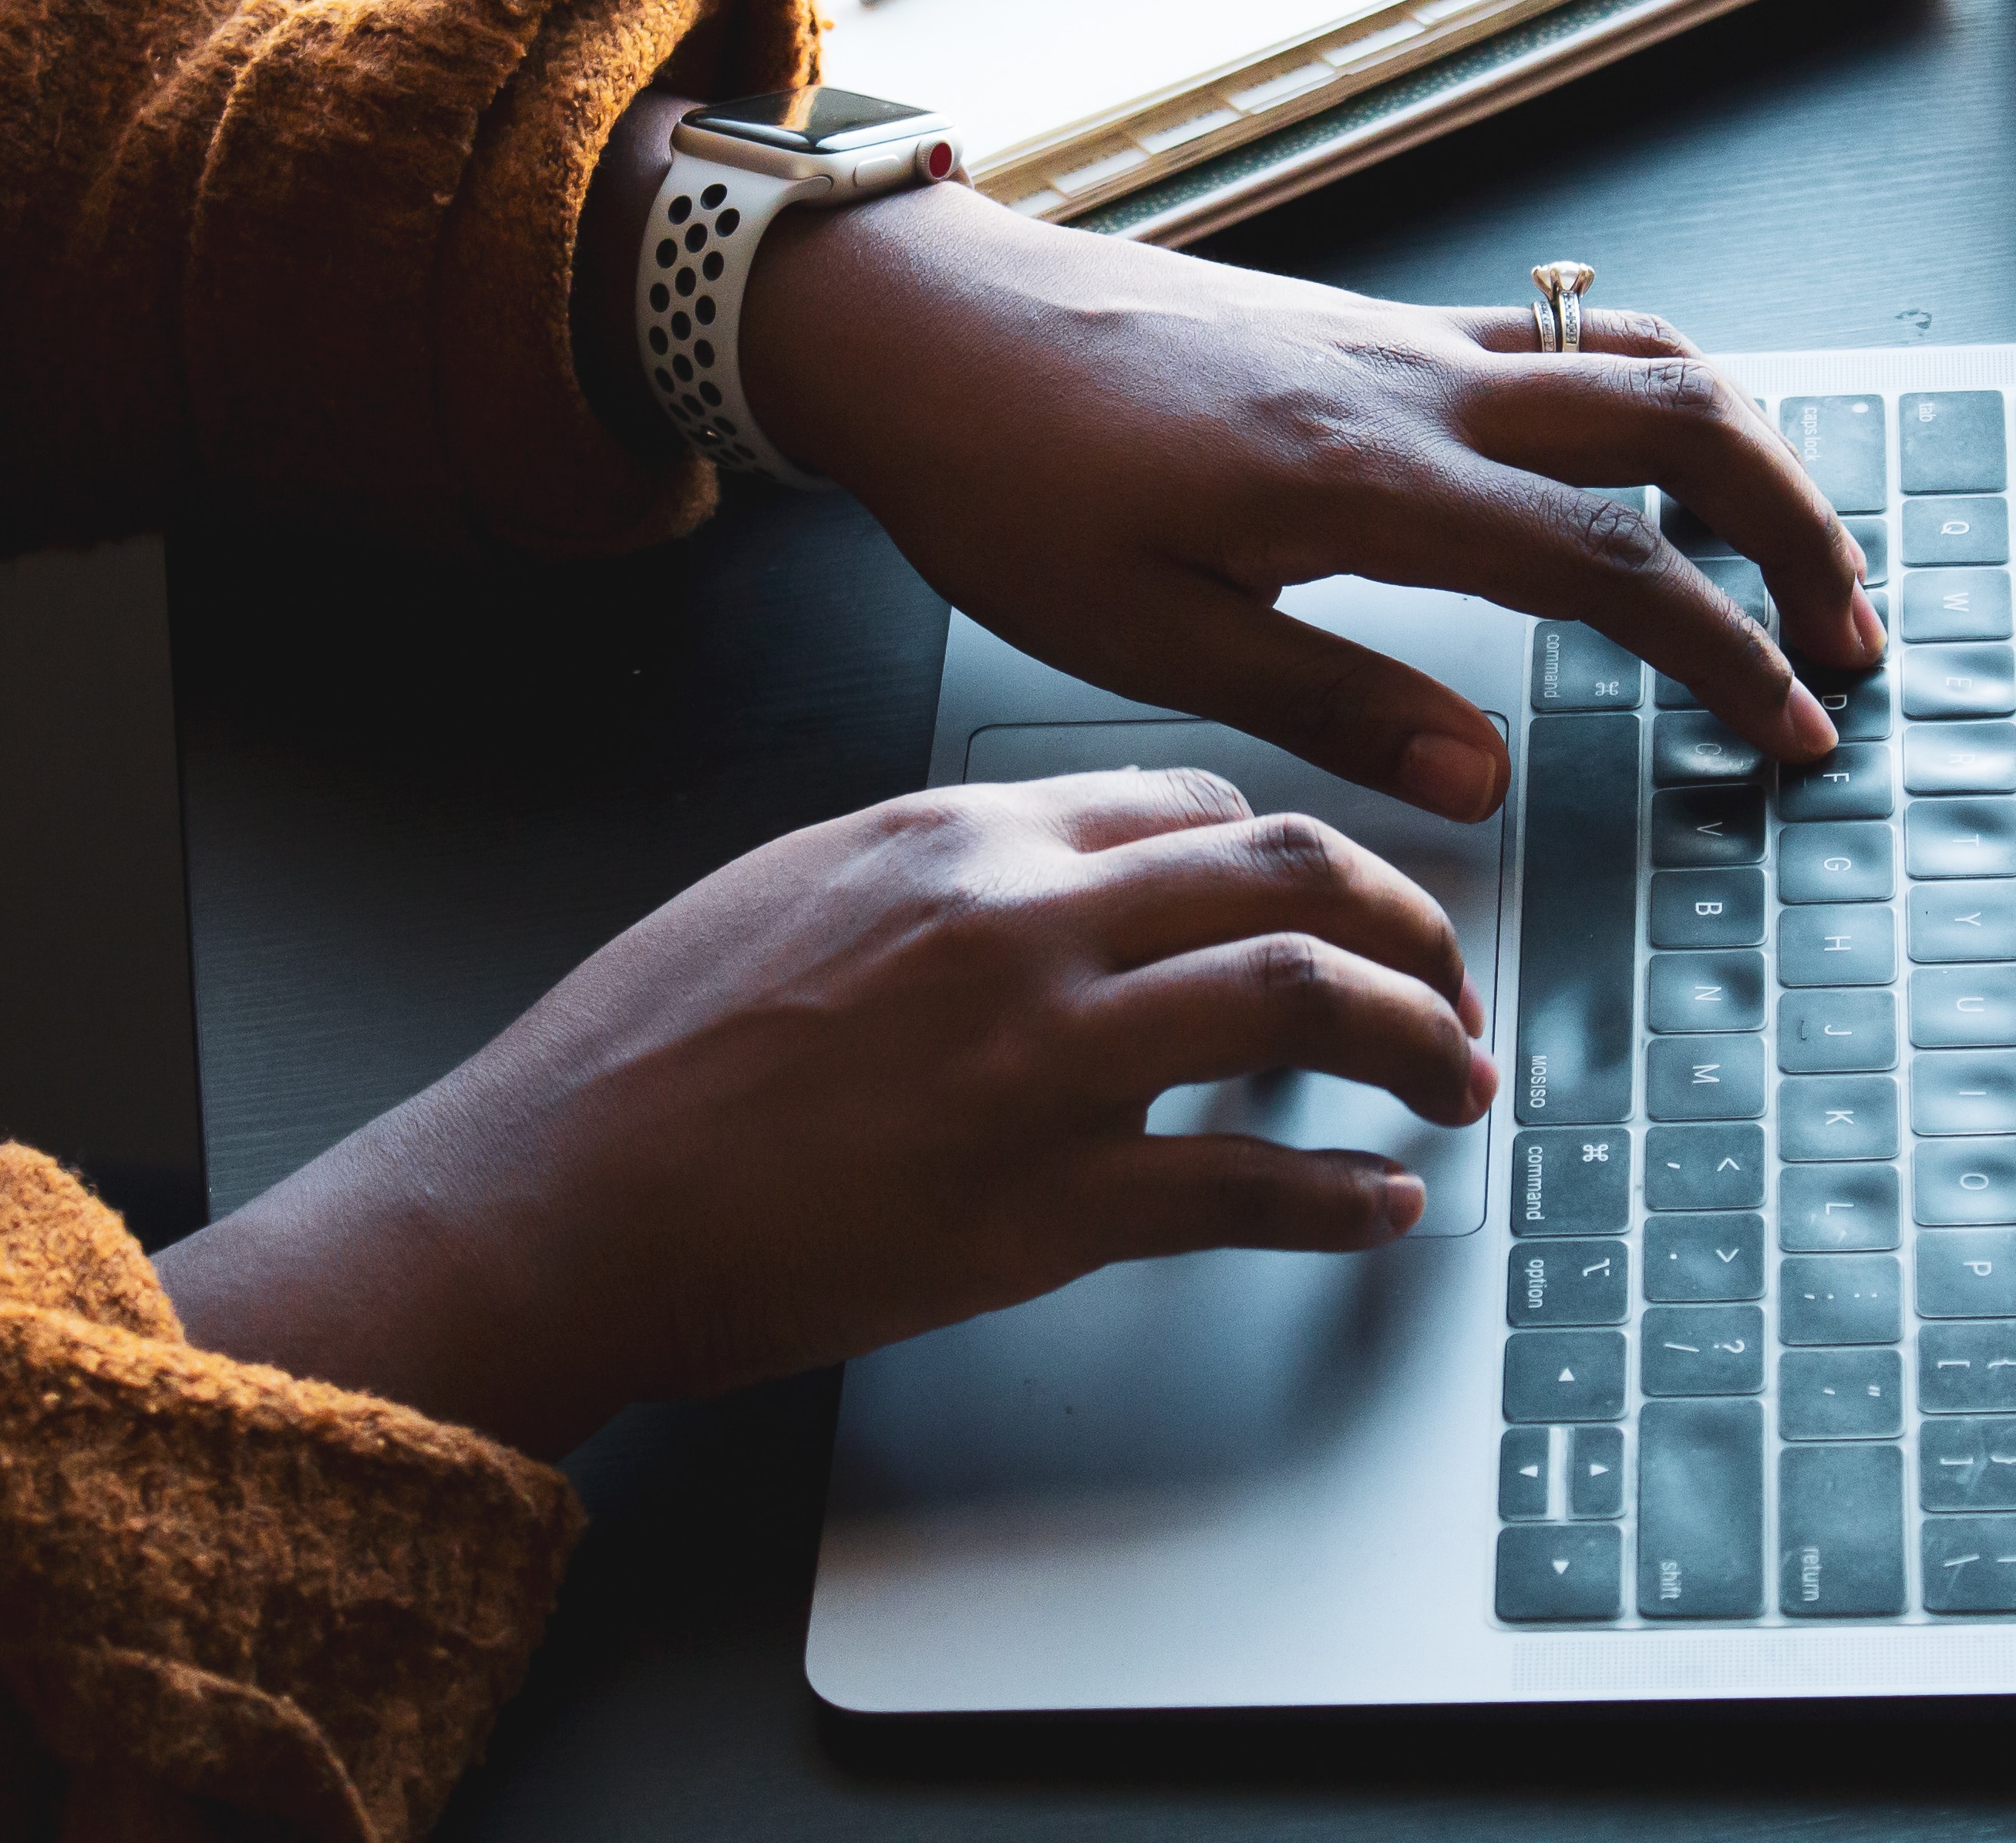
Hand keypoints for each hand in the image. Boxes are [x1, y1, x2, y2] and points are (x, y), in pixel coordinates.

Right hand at [157, 770, 1494, 1460]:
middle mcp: (1024, 922)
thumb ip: (945, 872)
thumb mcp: (795, 887)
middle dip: (1412, 924)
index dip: (1298, 854)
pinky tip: (1380, 1209)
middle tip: (1452, 983)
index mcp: (963, 835)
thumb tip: (1059, 883)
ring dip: (1420, 1042)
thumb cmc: (645, 1054)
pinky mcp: (1042, 1207)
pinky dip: (1342, 1201)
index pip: (1198, 805)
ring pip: (1307, 1001)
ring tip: (1458, 1084)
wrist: (557, 1195)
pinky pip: (1248, 1187)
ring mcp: (1043, 1062)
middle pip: (1293, 873)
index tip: (1337, 904)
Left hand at [736, 180, 1882, 821]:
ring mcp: (1399, 338)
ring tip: (1788, 554)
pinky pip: (1560, 338)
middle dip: (1797, 526)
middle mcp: (1413, 385)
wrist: (922, 323)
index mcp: (1367, 478)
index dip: (1725, 651)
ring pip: (1636, 357)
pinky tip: (1649, 471)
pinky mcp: (1369, 326)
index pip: (1612, 563)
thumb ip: (1332, 706)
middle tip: (1847, 639)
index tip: (1791, 732)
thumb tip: (1490, 782)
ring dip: (1744, 449)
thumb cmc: (1004, 481)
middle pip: (1682, 419)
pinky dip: (1651, 398)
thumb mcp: (1144, 639)